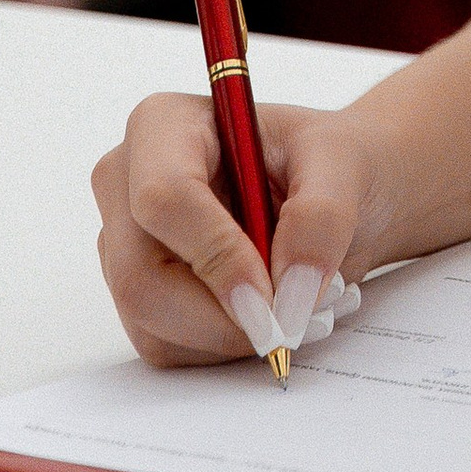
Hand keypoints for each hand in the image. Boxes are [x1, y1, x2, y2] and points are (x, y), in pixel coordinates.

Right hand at [92, 93, 392, 368]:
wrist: (332, 197)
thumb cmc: (329, 163)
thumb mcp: (345, 164)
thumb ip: (322, 216)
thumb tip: (288, 289)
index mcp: (165, 125)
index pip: (164, 197)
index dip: (215, 254)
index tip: (269, 295)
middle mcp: (128, 184)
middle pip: (142, 275)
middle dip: (222, 314)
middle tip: (291, 320)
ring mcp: (125, 245)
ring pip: (152, 322)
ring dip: (231, 334)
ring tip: (293, 305)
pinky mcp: (138, 296)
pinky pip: (166, 346)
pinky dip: (224, 346)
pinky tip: (264, 313)